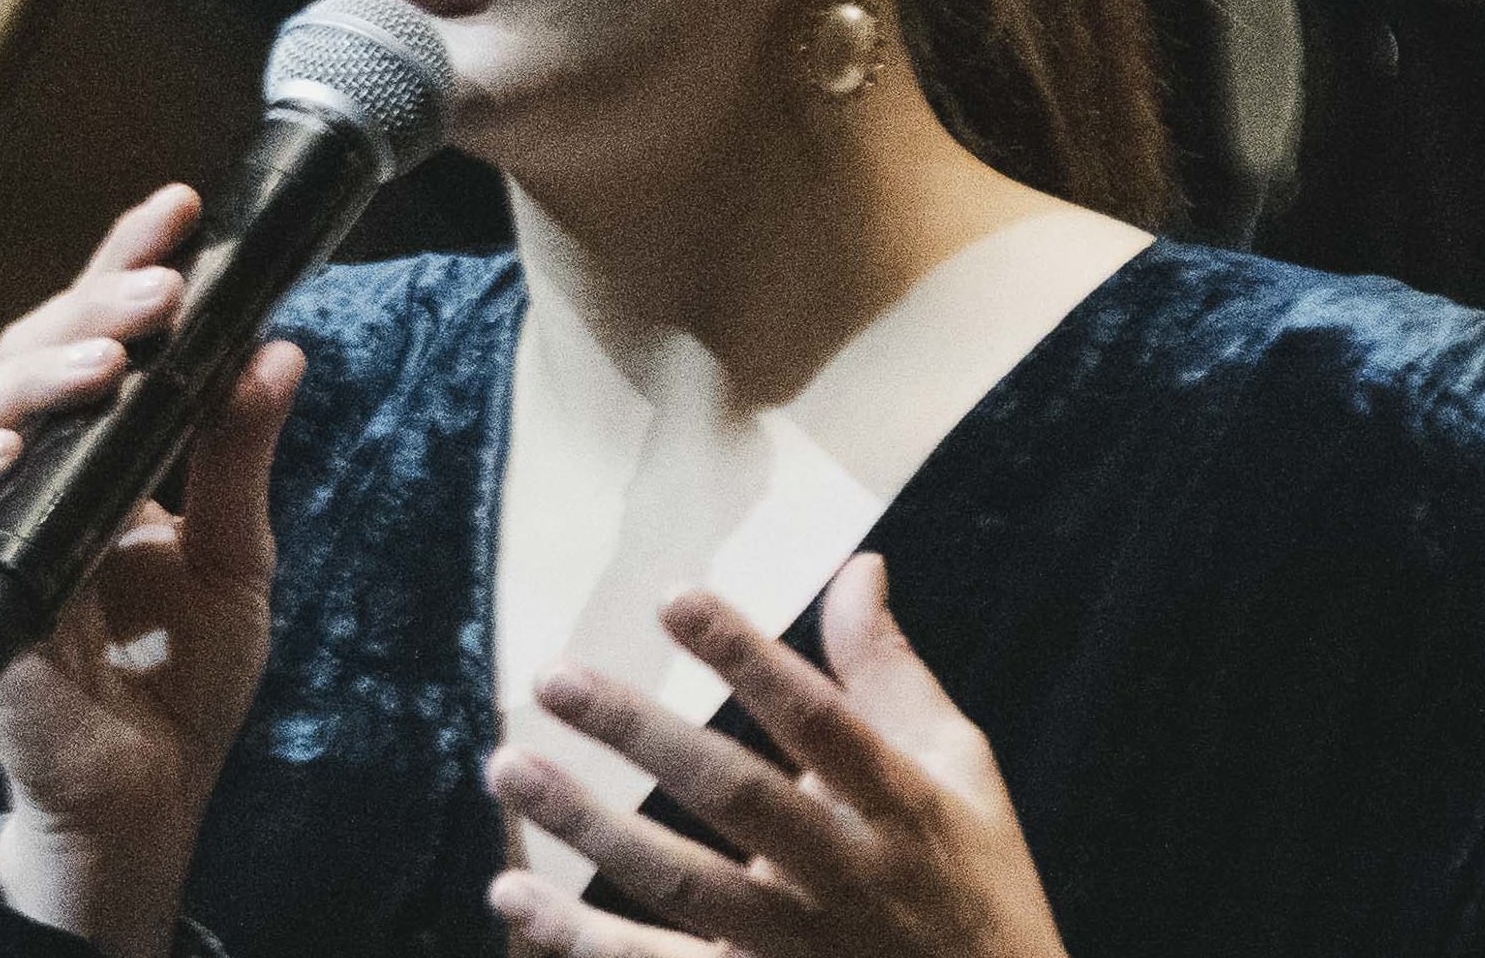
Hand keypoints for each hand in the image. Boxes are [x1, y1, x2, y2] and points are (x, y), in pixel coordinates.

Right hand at [0, 185, 306, 957]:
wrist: (152, 796)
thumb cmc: (180, 677)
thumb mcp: (239, 553)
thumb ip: (243, 454)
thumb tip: (281, 346)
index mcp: (92, 453)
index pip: (95, 332)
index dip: (124, 264)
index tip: (181, 206)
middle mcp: (29, 478)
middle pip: (30, 355)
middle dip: (94, 305)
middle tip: (163, 285)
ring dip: (36, 375)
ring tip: (110, 356)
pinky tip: (13, 442)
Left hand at [484, 554, 1068, 957]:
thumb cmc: (975, 882)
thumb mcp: (961, 772)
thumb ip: (891, 672)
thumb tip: (860, 566)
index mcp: (901, 804)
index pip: (818, 718)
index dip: (747, 657)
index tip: (673, 597)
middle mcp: (846, 876)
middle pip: (733, 795)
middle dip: (640, 733)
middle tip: (553, 677)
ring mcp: (797, 949)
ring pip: (680, 885)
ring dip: (587, 828)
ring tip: (510, 768)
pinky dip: (578, 939)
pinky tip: (510, 893)